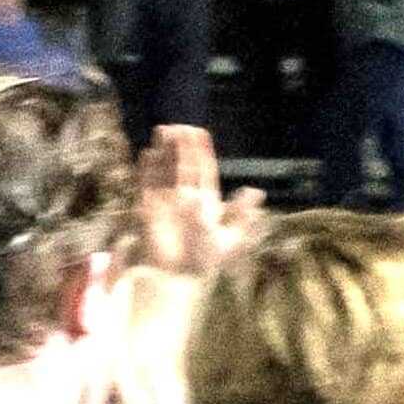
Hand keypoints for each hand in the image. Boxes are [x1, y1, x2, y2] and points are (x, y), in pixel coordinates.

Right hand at [126, 121, 234, 283]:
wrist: (175, 278)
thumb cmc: (202, 261)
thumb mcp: (230, 239)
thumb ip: (241, 215)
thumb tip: (257, 191)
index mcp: (206, 202)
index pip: (204, 171)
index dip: (202, 152)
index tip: (200, 132)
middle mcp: (184, 197)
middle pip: (183, 166)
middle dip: (182, 147)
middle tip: (181, 126)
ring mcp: (165, 201)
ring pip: (165, 170)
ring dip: (165, 151)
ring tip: (165, 130)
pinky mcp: (147, 207)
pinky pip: (146, 183)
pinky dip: (147, 168)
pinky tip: (148, 152)